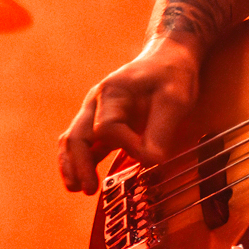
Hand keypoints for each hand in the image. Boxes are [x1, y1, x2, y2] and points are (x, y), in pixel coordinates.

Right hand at [58, 37, 199, 194]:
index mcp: (113, 92)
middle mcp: (97, 102)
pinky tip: (81, 181)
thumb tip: (152, 161)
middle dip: (80, 164)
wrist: (167, 58)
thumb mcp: (176, 99)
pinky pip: (83, 144)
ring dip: (73, 165)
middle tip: (89, 189)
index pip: (107, 127)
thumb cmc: (171, 76)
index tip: (149, 155)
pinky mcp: (102, 123)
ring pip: (73, 140)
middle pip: (77, 135)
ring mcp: (96, 112)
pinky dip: (79, 162)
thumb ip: (162, 129)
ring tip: (78, 188)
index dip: (125, 145)